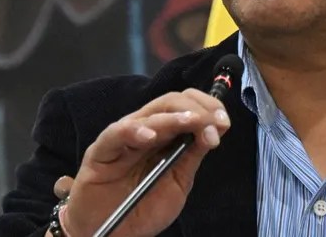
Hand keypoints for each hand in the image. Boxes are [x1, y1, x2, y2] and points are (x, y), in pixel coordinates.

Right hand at [61, 89, 230, 235]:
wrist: (115, 234)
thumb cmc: (143, 207)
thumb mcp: (179, 181)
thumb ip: (193, 154)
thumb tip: (216, 128)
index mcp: (165, 133)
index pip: (187, 105)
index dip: (208, 107)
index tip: (224, 121)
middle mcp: (145, 128)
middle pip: (171, 101)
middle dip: (197, 109)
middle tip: (214, 123)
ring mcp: (123, 137)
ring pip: (149, 113)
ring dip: (174, 116)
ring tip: (192, 122)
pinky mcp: (101, 151)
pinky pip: (117, 134)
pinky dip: (135, 131)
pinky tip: (150, 136)